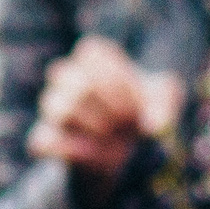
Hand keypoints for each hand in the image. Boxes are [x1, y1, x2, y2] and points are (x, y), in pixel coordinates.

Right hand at [24, 36, 184, 203]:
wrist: (129, 151)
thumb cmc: (144, 112)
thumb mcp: (165, 101)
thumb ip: (165, 103)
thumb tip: (155, 127)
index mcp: (93, 58)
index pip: (92, 53)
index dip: (118, 77)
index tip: (140, 99)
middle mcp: (67, 77)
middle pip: (75, 79)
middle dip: (109, 104)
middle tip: (130, 121)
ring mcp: (52, 107)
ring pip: (59, 108)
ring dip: (94, 126)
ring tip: (115, 138)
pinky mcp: (45, 139)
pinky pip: (44, 140)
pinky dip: (75, 150)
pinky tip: (99, 155)